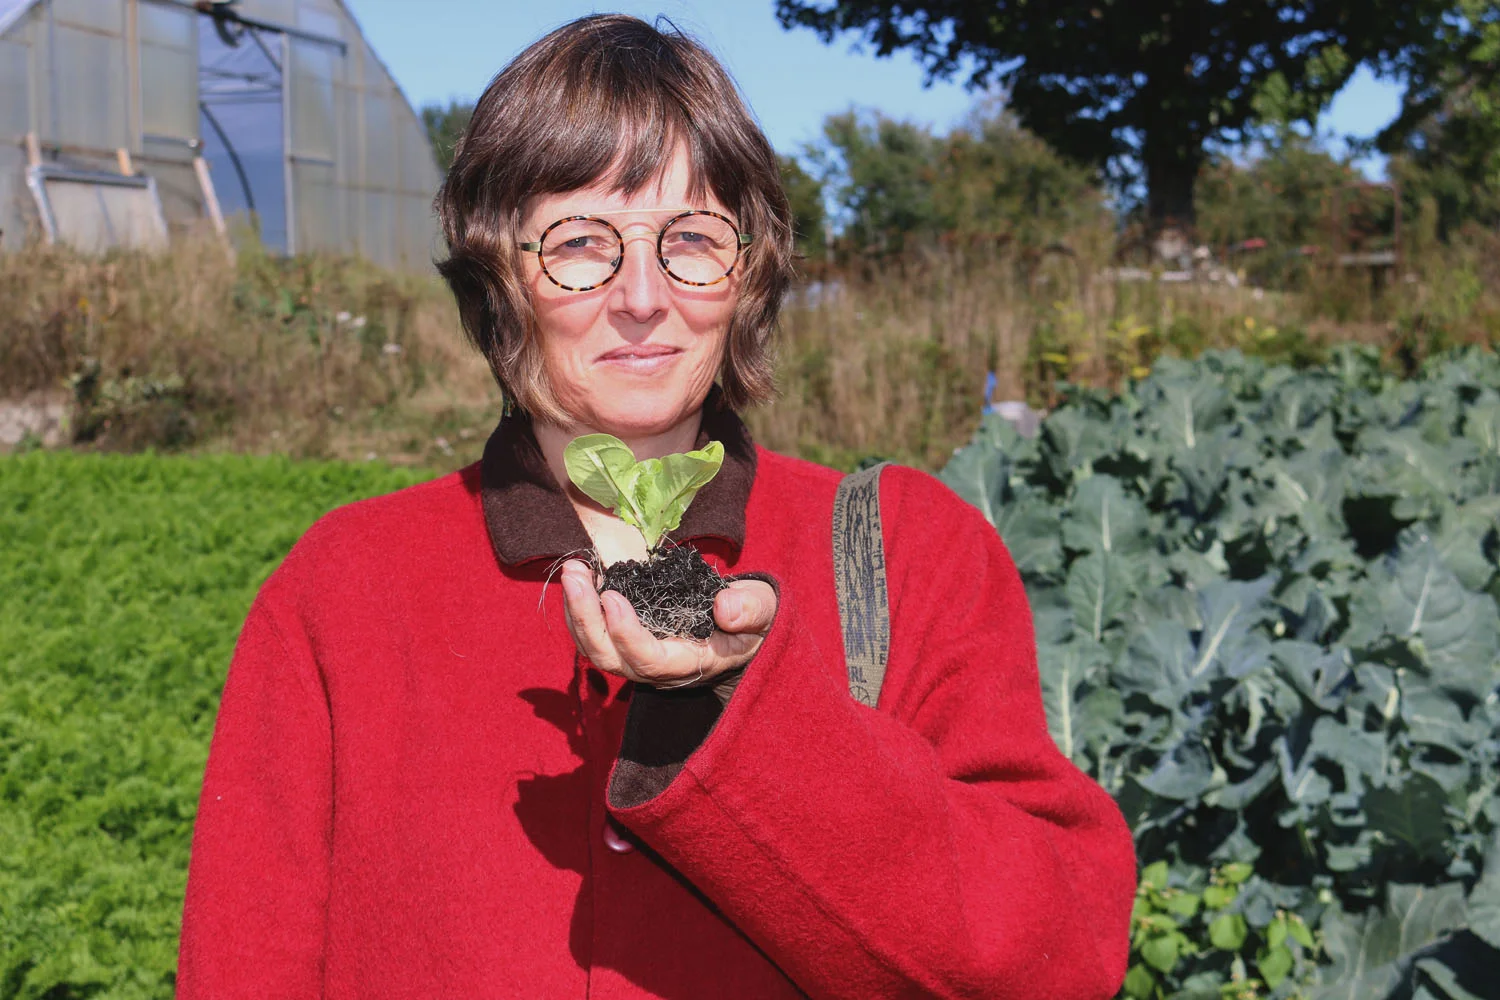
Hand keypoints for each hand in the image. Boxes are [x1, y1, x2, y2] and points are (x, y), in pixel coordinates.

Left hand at [558, 559, 776, 687]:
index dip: (626, 633)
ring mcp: (639, 657)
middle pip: (610, 658)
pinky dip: (581, 609)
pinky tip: (579, 577)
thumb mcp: (764, 611)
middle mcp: (658, 668)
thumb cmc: (753, 620)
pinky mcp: (628, 642)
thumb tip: (725, 608)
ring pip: (596, 649)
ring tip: (572, 570)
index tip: (612, 596)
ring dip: (577, 611)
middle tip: (575, 574)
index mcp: (691, 663)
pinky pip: (596, 635)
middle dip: (587, 618)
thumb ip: (751, 610)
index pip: (649, 660)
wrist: (744, 629)